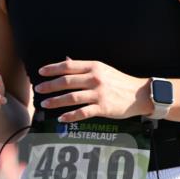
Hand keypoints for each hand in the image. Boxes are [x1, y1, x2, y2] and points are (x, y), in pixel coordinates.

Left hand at [35, 59, 150, 122]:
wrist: (140, 94)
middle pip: (66, 81)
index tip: (41, 72)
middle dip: (50, 86)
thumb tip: (66, 60)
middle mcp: (95, 78)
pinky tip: (62, 118)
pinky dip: (70, 116)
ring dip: (56, 101)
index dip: (52, 69)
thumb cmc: (120, 81)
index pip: (68, 66)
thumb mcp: (103, 69)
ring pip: (72, 97)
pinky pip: (83, 112)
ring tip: (45, 104)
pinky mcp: (103, 107)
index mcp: (94, 66)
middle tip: (39, 89)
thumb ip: (84, 66)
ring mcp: (99, 93)